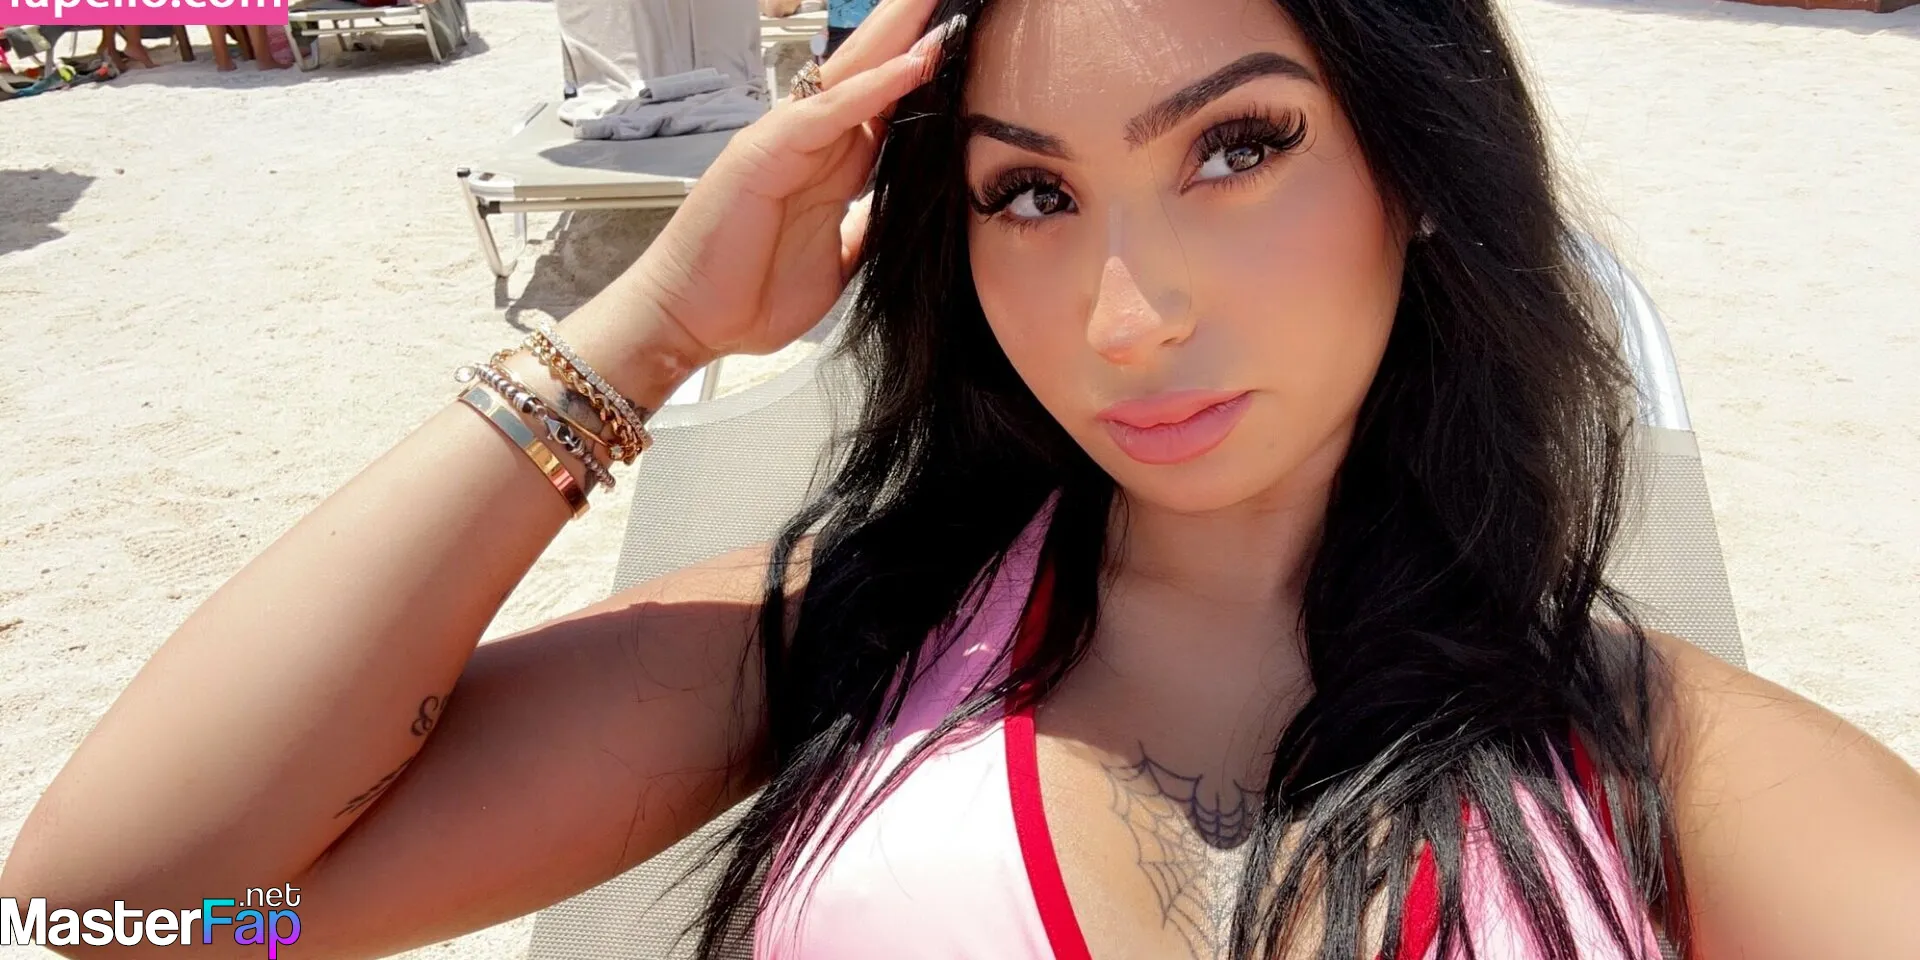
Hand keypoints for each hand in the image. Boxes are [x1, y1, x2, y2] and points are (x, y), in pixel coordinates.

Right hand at [626, 0, 961, 358]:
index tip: (966, 52)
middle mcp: (809, 144)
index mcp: (828, 169)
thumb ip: (865, 229)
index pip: (887, 110)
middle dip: (910, 33)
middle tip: (950, 0)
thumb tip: (903, 216)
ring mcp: (785, 141)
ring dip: (897, 39)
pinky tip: (912, 63)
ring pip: (851, 75)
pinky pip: (829, 111)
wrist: (689, 322)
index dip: (924, 79)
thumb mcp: (835, 263)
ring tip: (935, 3)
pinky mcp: (766, 150)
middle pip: (870, 75)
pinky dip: (873, 86)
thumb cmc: (747, 295)